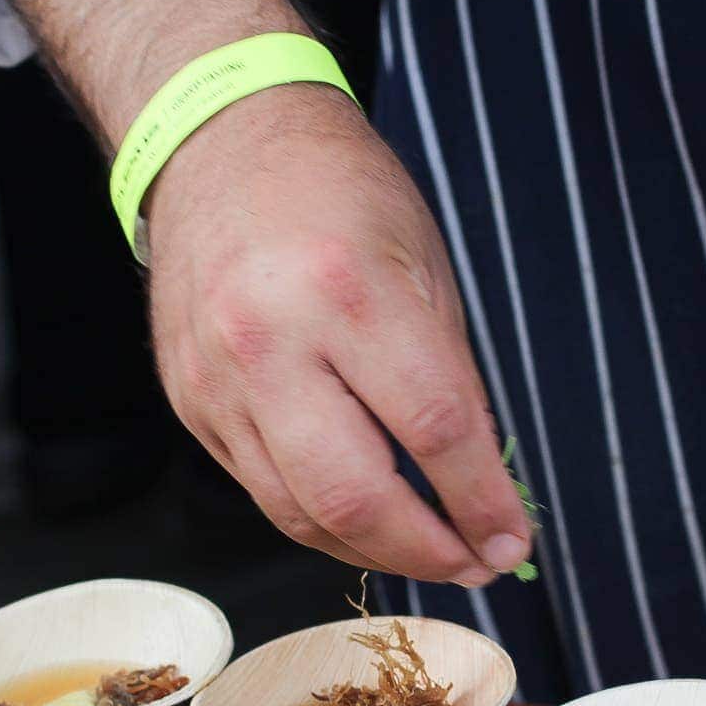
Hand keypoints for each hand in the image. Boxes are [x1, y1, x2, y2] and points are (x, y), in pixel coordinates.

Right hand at [144, 85, 530, 584]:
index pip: (433, 428)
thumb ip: (449, 376)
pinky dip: (320, 520)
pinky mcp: (191, 404)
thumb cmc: (336, 192)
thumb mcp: (423, 263)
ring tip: (428, 554)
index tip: (513, 539)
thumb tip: (478, 483)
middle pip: (355, 495)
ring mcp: (218, 381)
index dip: (481, 499)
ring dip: (374, 551)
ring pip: (299, 513)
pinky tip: (364, 521)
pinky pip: (262, 491)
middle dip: (427, 551)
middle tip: (474, 563)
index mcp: (348, 292)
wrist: (216, 142)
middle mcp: (270, 343)